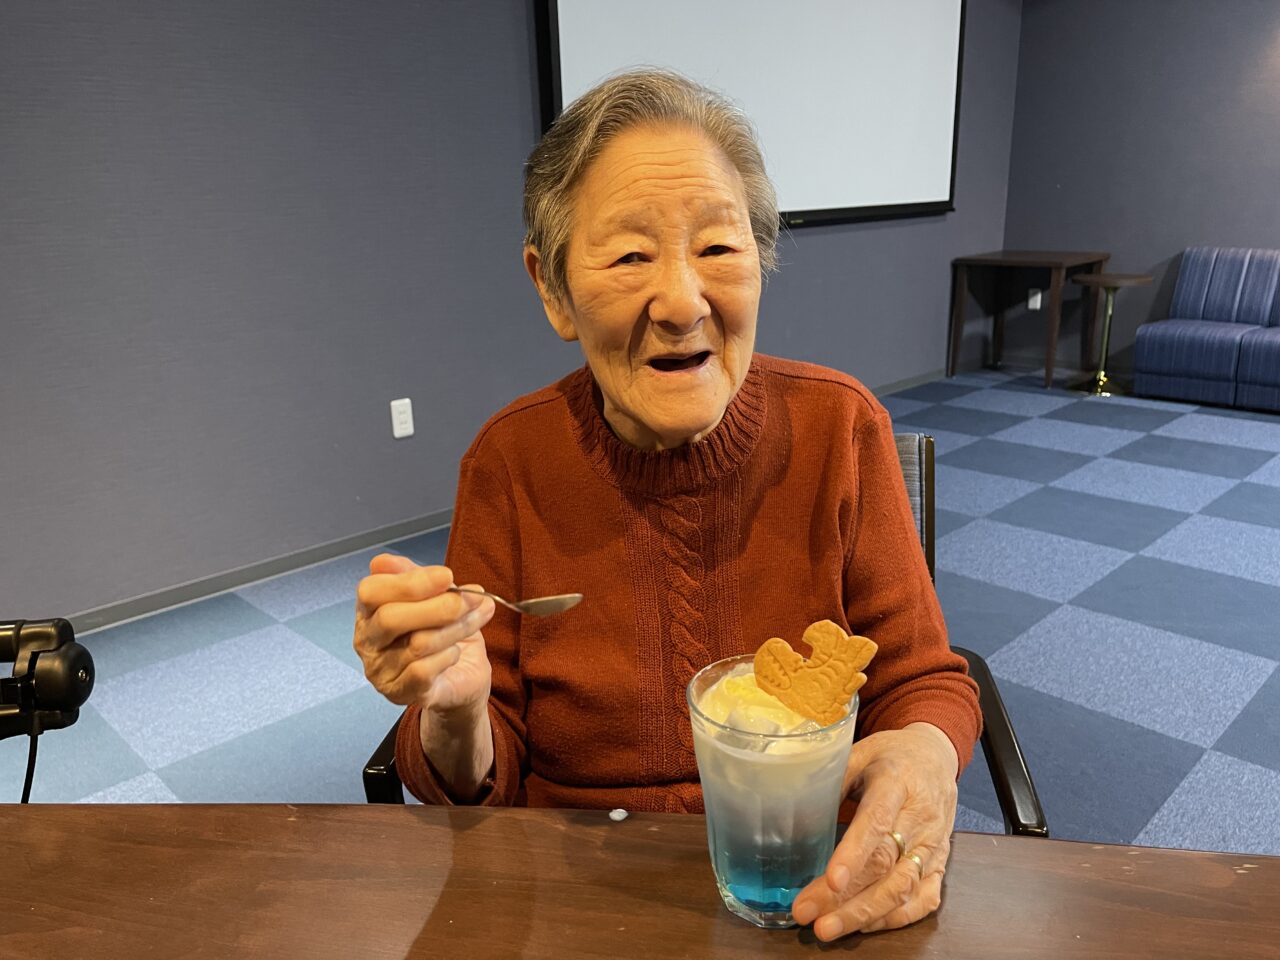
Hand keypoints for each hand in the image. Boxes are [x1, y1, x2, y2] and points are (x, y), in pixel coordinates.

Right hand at [353, 554, 495, 712]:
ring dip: (456, 628)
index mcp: (369, 611)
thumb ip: (415, 576)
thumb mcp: (435, 595)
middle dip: (438, 606)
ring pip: (417, 643)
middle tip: (470, 599)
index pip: (371, 592)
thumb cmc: (445, 631)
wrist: (463, 674)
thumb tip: (383, 561)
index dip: (410, 582)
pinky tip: (456, 652)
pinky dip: (448, 656)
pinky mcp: (399, 694)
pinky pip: (424, 671)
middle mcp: (367, 642)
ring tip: (476, 618)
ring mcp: (380, 671)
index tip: (446, 576)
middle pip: (390, 618)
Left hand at [791, 722, 958, 939]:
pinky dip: (893, 919)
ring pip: (902, 888)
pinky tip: (863, 926)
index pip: (877, 822)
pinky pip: (922, 900)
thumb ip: (831, 777)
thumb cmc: (890, 756)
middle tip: (807, 913)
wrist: (935, 758)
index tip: (832, 880)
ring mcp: (933, 845)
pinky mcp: (939, 864)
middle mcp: (920, 818)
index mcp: (897, 783)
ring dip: (864, 914)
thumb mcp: (860, 752)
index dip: (854, 854)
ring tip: (827, 928)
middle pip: (885, 864)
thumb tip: (791, 805)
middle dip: (846, 896)